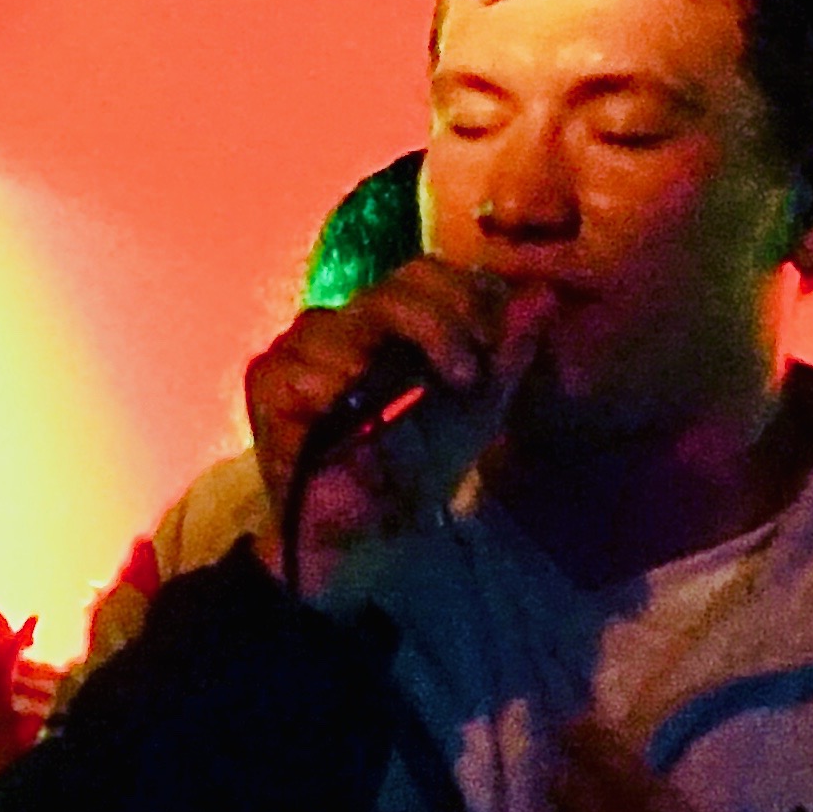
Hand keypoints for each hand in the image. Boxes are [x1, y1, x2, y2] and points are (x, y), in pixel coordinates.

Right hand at [245, 257, 546, 572]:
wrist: (367, 536)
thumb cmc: (417, 471)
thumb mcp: (477, 411)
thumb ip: (507, 354)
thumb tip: (545, 295)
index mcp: (390, 322)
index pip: (423, 275)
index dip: (464, 297)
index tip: (492, 345)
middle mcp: (344, 323)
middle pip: (392, 288)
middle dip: (440, 324)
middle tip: (465, 376)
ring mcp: (300, 348)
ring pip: (345, 322)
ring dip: (389, 364)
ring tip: (402, 407)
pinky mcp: (267, 382)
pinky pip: (300, 368)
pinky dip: (332, 389)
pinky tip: (351, 416)